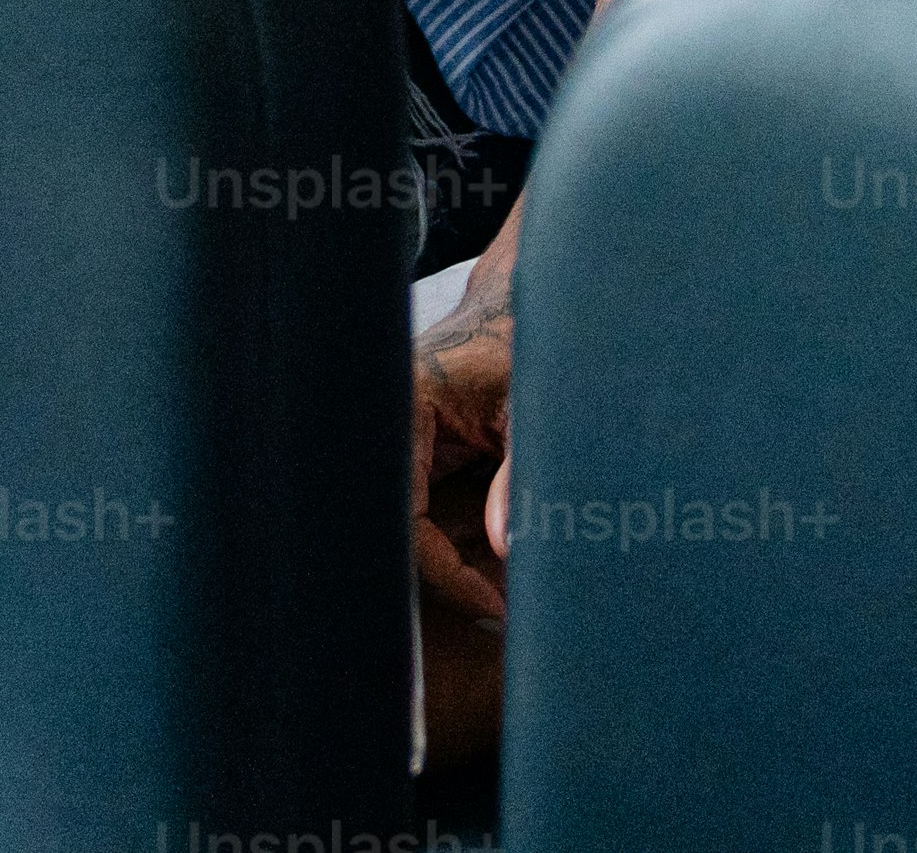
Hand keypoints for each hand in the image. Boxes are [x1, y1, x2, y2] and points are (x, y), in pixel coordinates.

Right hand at [411, 222, 520, 626]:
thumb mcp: (532, 404)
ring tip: (503, 590)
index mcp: (400, 406)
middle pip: (391, 534)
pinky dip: (453, 546)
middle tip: (496, 608)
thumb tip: (506, 546)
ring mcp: (393, 444)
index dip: (444, 571)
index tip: (491, 601)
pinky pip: (417, 518)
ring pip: (404, 532)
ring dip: (448, 565)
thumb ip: (521, 471)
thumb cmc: (524, 342)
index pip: (402, 520)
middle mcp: (384, 428)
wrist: (519, 308)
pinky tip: (493, 564)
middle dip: (441, 577)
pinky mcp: (410, 456)